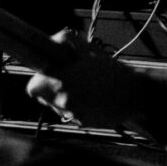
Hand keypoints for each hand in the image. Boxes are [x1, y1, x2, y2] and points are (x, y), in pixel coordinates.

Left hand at [25, 29, 153, 128]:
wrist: (133, 94)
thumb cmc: (110, 70)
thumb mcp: (87, 49)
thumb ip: (65, 40)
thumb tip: (52, 41)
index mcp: (61, 83)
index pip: (33, 88)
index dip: (38, 80)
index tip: (47, 74)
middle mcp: (64, 102)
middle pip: (43, 98)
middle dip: (50, 88)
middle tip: (66, 78)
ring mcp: (74, 116)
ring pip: (58, 107)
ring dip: (63, 98)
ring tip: (83, 86)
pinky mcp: (84, 124)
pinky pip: (72, 114)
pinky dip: (77, 107)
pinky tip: (92, 97)